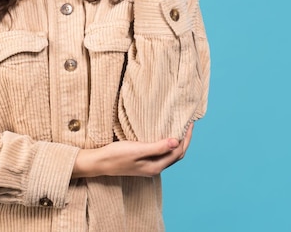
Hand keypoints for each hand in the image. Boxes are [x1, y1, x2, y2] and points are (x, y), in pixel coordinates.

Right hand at [72, 124, 193, 178]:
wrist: (100, 162)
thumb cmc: (117, 155)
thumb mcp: (138, 149)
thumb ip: (157, 147)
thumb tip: (176, 142)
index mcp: (156, 167)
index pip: (178, 152)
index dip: (186, 138)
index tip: (190, 123)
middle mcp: (155, 168)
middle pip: (177, 154)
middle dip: (185, 140)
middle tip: (189, 124)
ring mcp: (149, 166)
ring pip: (170, 154)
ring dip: (178, 142)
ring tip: (180, 128)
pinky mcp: (144, 161)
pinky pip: (162, 153)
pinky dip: (168, 144)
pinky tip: (165, 135)